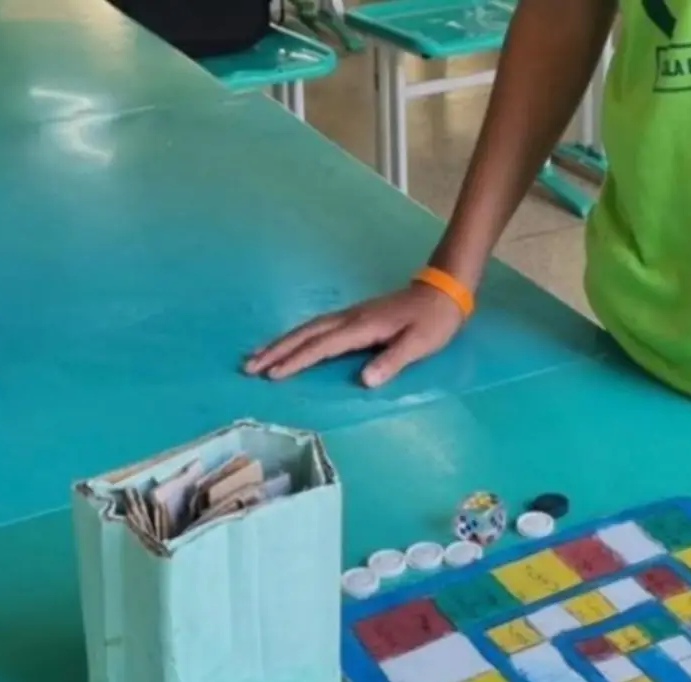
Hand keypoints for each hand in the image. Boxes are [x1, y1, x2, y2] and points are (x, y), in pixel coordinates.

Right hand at [243, 284, 465, 386]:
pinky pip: (316, 327)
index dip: (297, 360)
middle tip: (248, 366)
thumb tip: (365, 380)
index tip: (272, 374)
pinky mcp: (352, 317)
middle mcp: (349, 318)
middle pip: (305, 334)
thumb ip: (393, 361)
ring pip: (306, 328)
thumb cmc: (433, 322)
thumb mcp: (420, 344)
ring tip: (255, 356)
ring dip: (280, 342)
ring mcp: (349, 315)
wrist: (442, 292)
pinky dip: (296, 336)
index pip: (322, 346)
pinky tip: (287, 344)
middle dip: (276, 350)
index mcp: (362, 327)